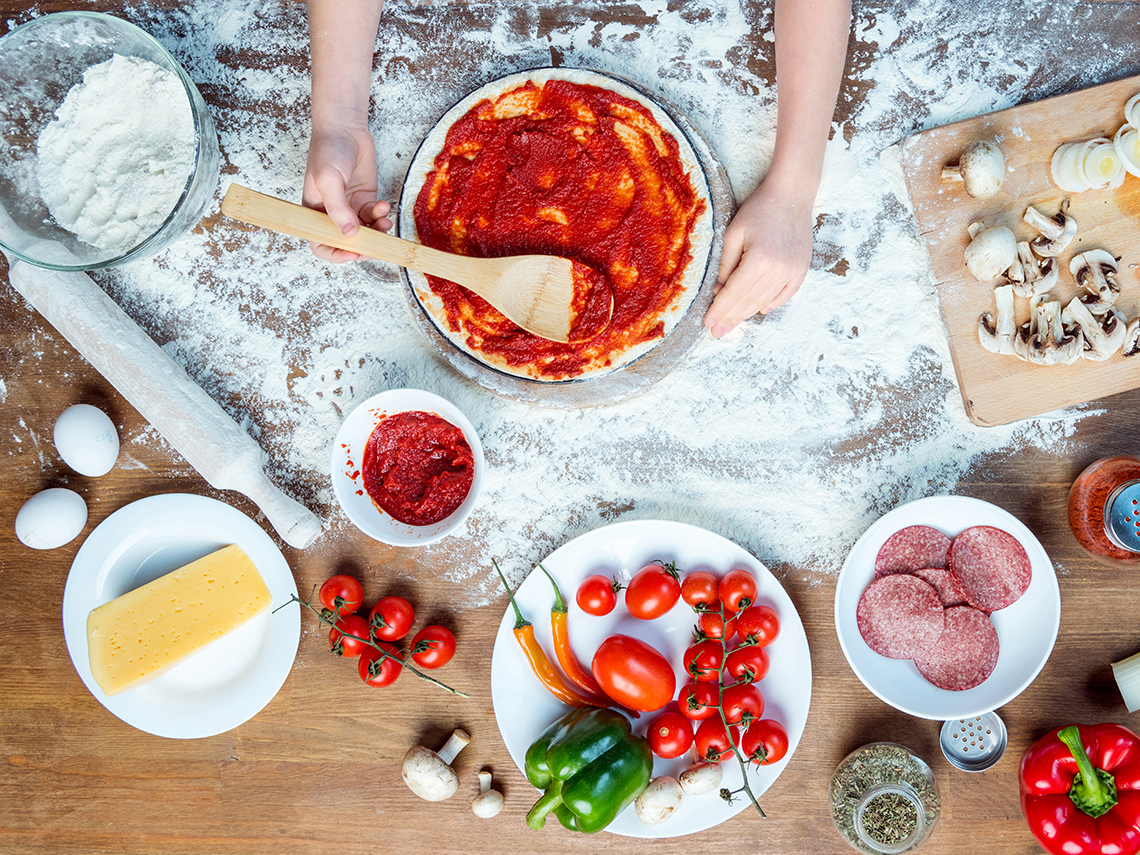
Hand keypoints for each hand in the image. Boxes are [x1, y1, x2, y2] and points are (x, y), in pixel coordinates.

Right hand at [302, 123, 391, 262]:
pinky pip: (374, 217)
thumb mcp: (328, 179)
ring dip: (376, 232)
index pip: (319, 243)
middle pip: (346, 242)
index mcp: (314, 212)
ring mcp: (349, 207)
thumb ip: (338, 208)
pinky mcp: (365, 199)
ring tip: (384, 222)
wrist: (346, 128)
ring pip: (364, 232)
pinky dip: (381, 215)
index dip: (334, 253)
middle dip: (362, 247)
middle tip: (376, 246)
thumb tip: (349, 234)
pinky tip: (383, 204)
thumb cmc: (328, 150)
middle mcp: (331, 213)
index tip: (351, 254)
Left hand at [703, 179, 814, 337]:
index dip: (719, 310)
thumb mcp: (734, 234)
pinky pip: (785, 294)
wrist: (792, 195)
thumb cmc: (759, 210)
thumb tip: (718, 292)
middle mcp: (778, 270)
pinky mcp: (801, 270)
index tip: (708, 323)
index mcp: (758, 260)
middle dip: (730, 318)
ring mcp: (792, 272)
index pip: (733, 293)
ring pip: (765, 301)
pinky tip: (759, 311)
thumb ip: (726, 265)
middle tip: (717, 333)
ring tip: (732, 326)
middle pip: (748, 301)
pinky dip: (771, 304)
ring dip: (747, 314)